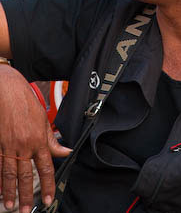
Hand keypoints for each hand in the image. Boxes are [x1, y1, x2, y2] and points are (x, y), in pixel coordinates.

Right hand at [0, 67, 70, 212]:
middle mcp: (23, 145)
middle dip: (26, 195)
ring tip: (11, 205)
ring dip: (10, 192)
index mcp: (38, 139)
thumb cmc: (25, 101)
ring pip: (9, 174)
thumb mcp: (43, 119)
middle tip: (26, 210)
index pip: (46, 168)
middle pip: (26, 175)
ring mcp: (7, 145)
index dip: (48, 185)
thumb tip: (65, 150)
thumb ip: (52, 139)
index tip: (47, 199)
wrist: (6, 90)